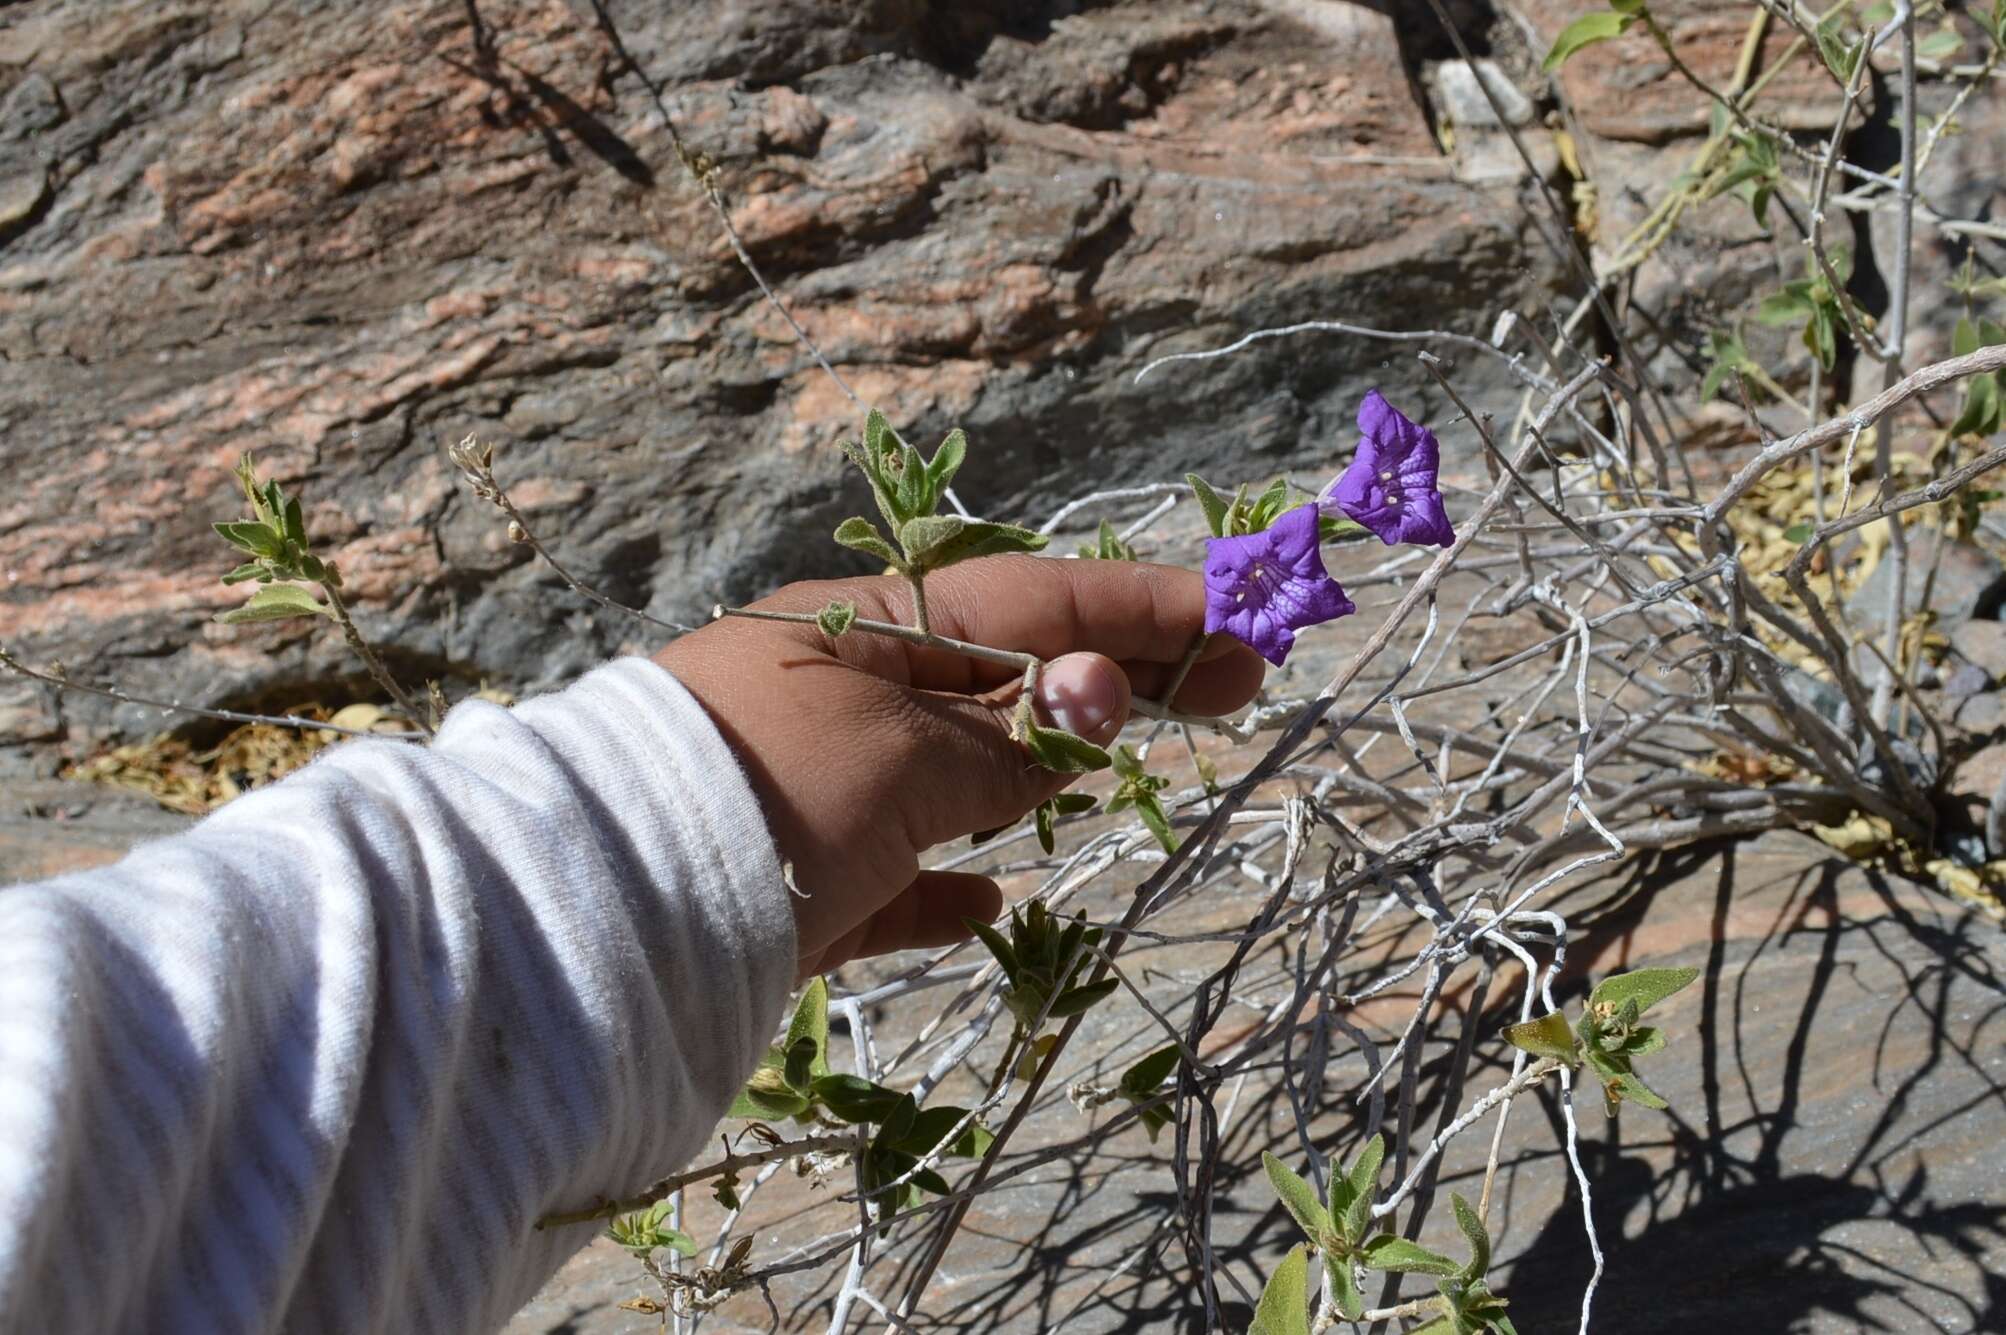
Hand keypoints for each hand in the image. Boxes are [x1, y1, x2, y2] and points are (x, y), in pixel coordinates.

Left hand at [654, 555, 1265, 977]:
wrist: (596, 923)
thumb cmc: (760, 797)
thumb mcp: (898, 753)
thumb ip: (1002, 741)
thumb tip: (1083, 715)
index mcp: (859, 632)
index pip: (1026, 602)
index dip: (1139, 610)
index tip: (1238, 616)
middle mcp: (838, 699)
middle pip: (1006, 682)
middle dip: (1117, 681)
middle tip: (1235, 685)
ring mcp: (816, 796)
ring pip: (958, 776)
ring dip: (1042, 771)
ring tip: (1127, 768)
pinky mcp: (794, 893)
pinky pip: (893, 879)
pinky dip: (950, 887)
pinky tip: (996, 907)